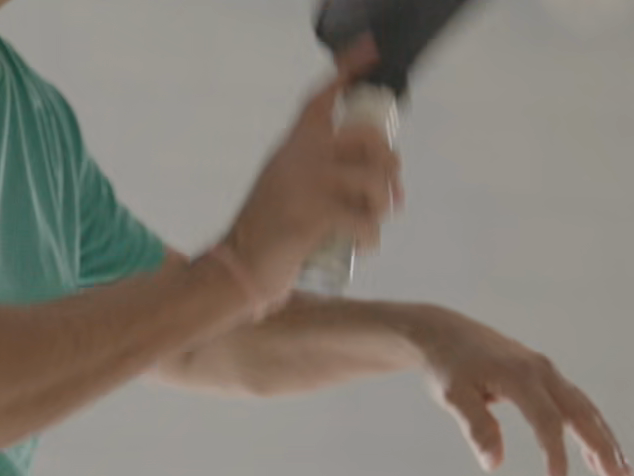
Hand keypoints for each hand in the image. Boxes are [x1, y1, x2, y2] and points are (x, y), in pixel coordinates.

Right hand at [220, 41, 404, 305]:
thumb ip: (317, 172)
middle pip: (369, 139)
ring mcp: (309, 182)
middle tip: (393, 197)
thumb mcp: (286, 187)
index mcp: (293, 145)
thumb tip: (378, 176)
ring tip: (372, 225)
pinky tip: (362, 247)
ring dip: (384, 208)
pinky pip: (367, 221)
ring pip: (376, 181)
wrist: (240, 266)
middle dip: (391, 168)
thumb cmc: (268, 234)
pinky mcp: (316, 214)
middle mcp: (301, 155)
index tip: (369, 52)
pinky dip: (372, 238)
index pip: (321, 99)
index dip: (347, 71)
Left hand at [415, 309, 631, 475]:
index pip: (547, 421)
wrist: (444, 333)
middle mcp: (541, 371)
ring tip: (620, 474)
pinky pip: (574, 405)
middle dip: (602, 447)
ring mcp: (546, 372)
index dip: (556, 456)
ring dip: (603, 441)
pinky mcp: (544, 377)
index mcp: (520, 376)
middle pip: (581, 413)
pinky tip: (595, 457)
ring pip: (584, 409)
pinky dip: (589, 429)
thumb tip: (494, 464)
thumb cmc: (446, 366)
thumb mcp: (453, 396)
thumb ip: (476, 427)